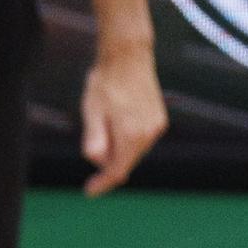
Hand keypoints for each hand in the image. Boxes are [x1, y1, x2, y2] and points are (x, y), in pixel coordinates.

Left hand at [80, 46, 165, 196]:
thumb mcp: (91, 113)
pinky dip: (127, 137)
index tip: (88, 191)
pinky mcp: (159, 119)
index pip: (116, 172)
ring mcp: (157, 126)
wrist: (128, 55)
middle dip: (107, 159)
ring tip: (107, 117)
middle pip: (124, 162)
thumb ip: (95, 142)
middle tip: (94, 131)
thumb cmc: (106, 83)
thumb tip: (100, 165)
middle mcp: (149, 134)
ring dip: (117, 146)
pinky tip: (118, 116)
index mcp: (132, 135)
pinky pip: (139, 139)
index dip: (101, 184)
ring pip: (132, 151)